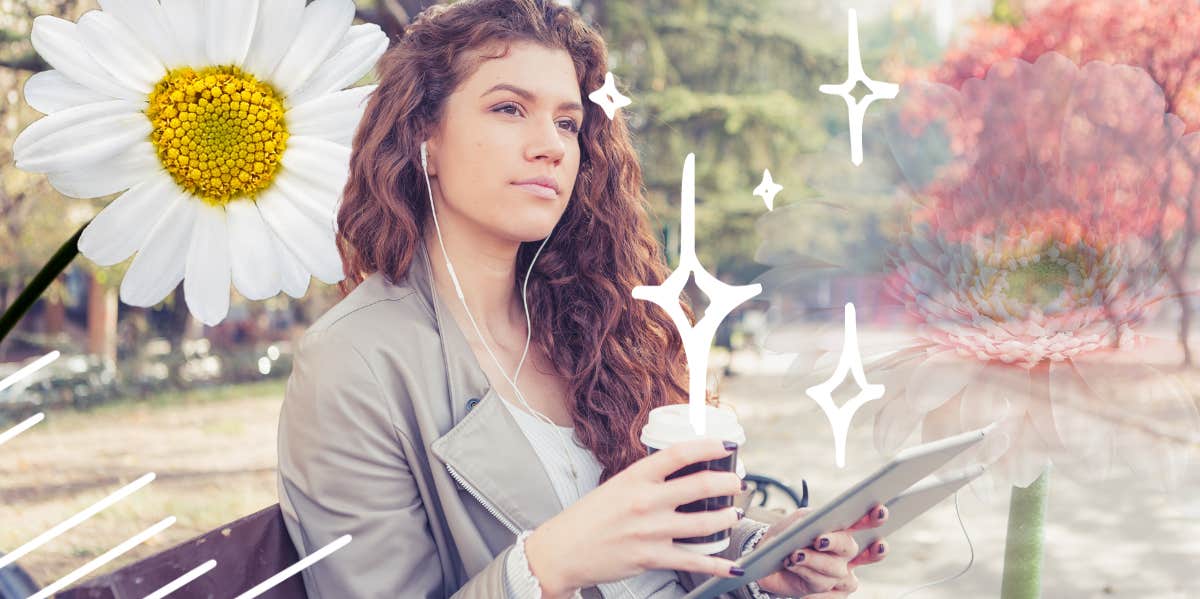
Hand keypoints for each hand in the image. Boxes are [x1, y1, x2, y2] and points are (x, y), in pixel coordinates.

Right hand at [525, 438, 745, 597]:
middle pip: (700, 486)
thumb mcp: (615, 486)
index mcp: (635, 477)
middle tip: (737, 482)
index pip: (679, 454)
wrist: (563, 551)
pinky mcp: (652, 558)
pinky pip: (693, 561)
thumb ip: (646, 480)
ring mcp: (650, 531)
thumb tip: (678, 472)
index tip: (725, 445)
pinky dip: (718, 564)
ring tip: (733, 515)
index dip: (708, 446)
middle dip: (728, 483)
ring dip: (727, 518)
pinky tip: (731, 563)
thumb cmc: (588, 518)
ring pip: (704, 523)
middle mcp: (645, 501)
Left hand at [751, 504, 889, 597]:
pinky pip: (827, 591)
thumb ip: (814, 518)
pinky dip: (807, 578)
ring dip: (813, 562)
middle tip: (818, 540)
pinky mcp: (832, 593)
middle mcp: (847, 553)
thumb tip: (823, 526)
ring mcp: (841, 575)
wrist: (765, 560)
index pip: (867, 523)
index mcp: (844, 531)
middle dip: (835, 542)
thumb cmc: (787, 536)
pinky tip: (794, 572)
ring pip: (836, 570)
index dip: (875, 518)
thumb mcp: (798, 520)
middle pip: (852, 548)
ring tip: (793, 556)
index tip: (878, 510)